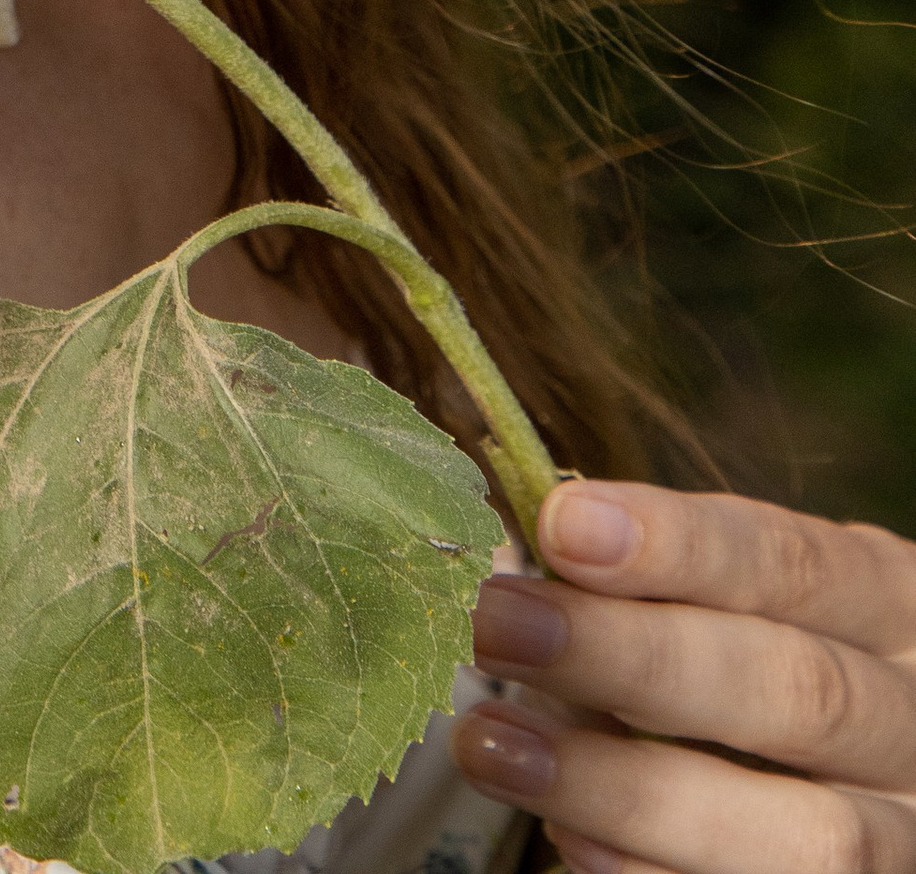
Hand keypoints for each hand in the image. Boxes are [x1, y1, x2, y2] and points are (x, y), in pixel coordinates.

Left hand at [453, 478, 915, 871]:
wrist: (858, 780)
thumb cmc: (775, 665)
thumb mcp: (755, 608)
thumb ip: (663, 593)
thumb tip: (522, 580)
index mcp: (886, 604)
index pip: (790, 563)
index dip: (680, 545)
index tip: (562, 525)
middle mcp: (911, 723)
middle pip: (795, 692)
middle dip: (635, 658)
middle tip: (497, 626)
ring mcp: (904, 835)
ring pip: (804, 834)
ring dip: (630, 791)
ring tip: (493, 746)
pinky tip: (571, 842)